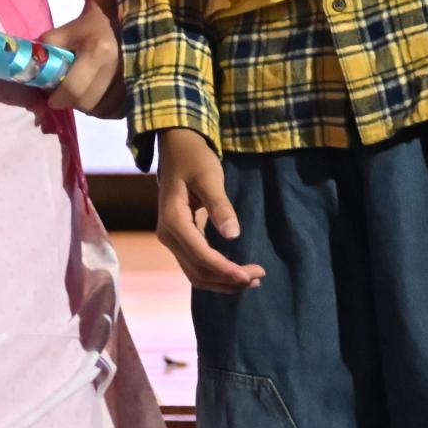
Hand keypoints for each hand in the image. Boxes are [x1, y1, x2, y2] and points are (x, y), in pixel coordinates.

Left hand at [41, 5, 123, 115]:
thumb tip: (34, 64)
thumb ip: (51, 44)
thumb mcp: (71, 27)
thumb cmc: (98, 21)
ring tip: (85, 91)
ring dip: (89, 106)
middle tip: (67, 93)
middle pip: (87, 104)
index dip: (58, 98)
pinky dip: (105, 108)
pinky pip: (116, 111)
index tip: (52, 97)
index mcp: (98, 52)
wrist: (131, 16)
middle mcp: (116, 70)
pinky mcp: (138, 89)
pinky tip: (101, 95)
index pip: (73, 89)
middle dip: (72, 102)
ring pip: (101, 111)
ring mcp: (131, 82)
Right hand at [155, 127, 265, 292]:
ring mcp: (172, 239)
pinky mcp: (179, 238)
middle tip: (259, 277)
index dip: (225, 269)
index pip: (200, 255)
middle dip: (227, 279)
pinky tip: (235, 271)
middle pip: (198, 271)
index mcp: (173, 221)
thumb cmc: (194, 158)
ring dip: (222, 281)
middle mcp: (168, 235)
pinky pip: (195, 264)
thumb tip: (234, 235)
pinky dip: (215, 272)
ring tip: (252, 280)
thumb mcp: (209, 177)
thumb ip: (220, 206)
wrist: (177, 147)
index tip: (250, 276)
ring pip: (196, 273)